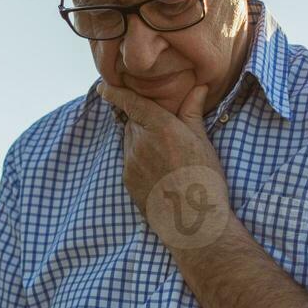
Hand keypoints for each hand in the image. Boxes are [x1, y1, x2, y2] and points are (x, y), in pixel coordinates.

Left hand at [96, 81, 232, 249]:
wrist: (192, 221)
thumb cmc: (204, 179)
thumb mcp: (202, 141)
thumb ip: (192, 111)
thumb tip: (198, 87)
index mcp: (160, 127)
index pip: (130, 103)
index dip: (114, 92)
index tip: (103, 86)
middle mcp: (140, 142)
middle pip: (133, 122)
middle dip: (143, 121)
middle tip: (164, 131)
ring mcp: (130, 162)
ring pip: (130, 141)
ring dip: (141, 140)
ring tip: (166, 155)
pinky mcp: (127, 180)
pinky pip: (129, 160)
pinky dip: (139, 159)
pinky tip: (159, 171)